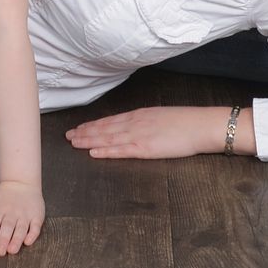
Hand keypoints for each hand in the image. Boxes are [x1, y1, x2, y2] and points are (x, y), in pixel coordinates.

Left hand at [0, 179, 43, 255]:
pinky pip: (36, 226)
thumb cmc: (0, 199)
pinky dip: (32, 234)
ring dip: (17, 239)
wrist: (21, 183)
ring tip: (11, 250)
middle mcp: (12, 212)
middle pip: (7, 227)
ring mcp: (25, 214)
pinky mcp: (36, 216)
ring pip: (21, 228)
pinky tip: (27, 241)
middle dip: (3, 240)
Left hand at [66, 106, 218, 159]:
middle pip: (104, 128)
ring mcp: (138, 135)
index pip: (110, 120)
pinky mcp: (145, 148)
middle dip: (85, 132)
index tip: (79, 128)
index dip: (93, 125)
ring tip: (74, 143)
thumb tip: (133, 126)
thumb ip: (145, 122)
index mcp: (139, 115)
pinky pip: (121, 150)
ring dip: (89, 141)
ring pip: (108, 138)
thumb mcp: (160, 116)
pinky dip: (105, 151)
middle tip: (68, 136)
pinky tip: (93, 153)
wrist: (199, 125)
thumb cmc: (184, 122)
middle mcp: (134, 122)